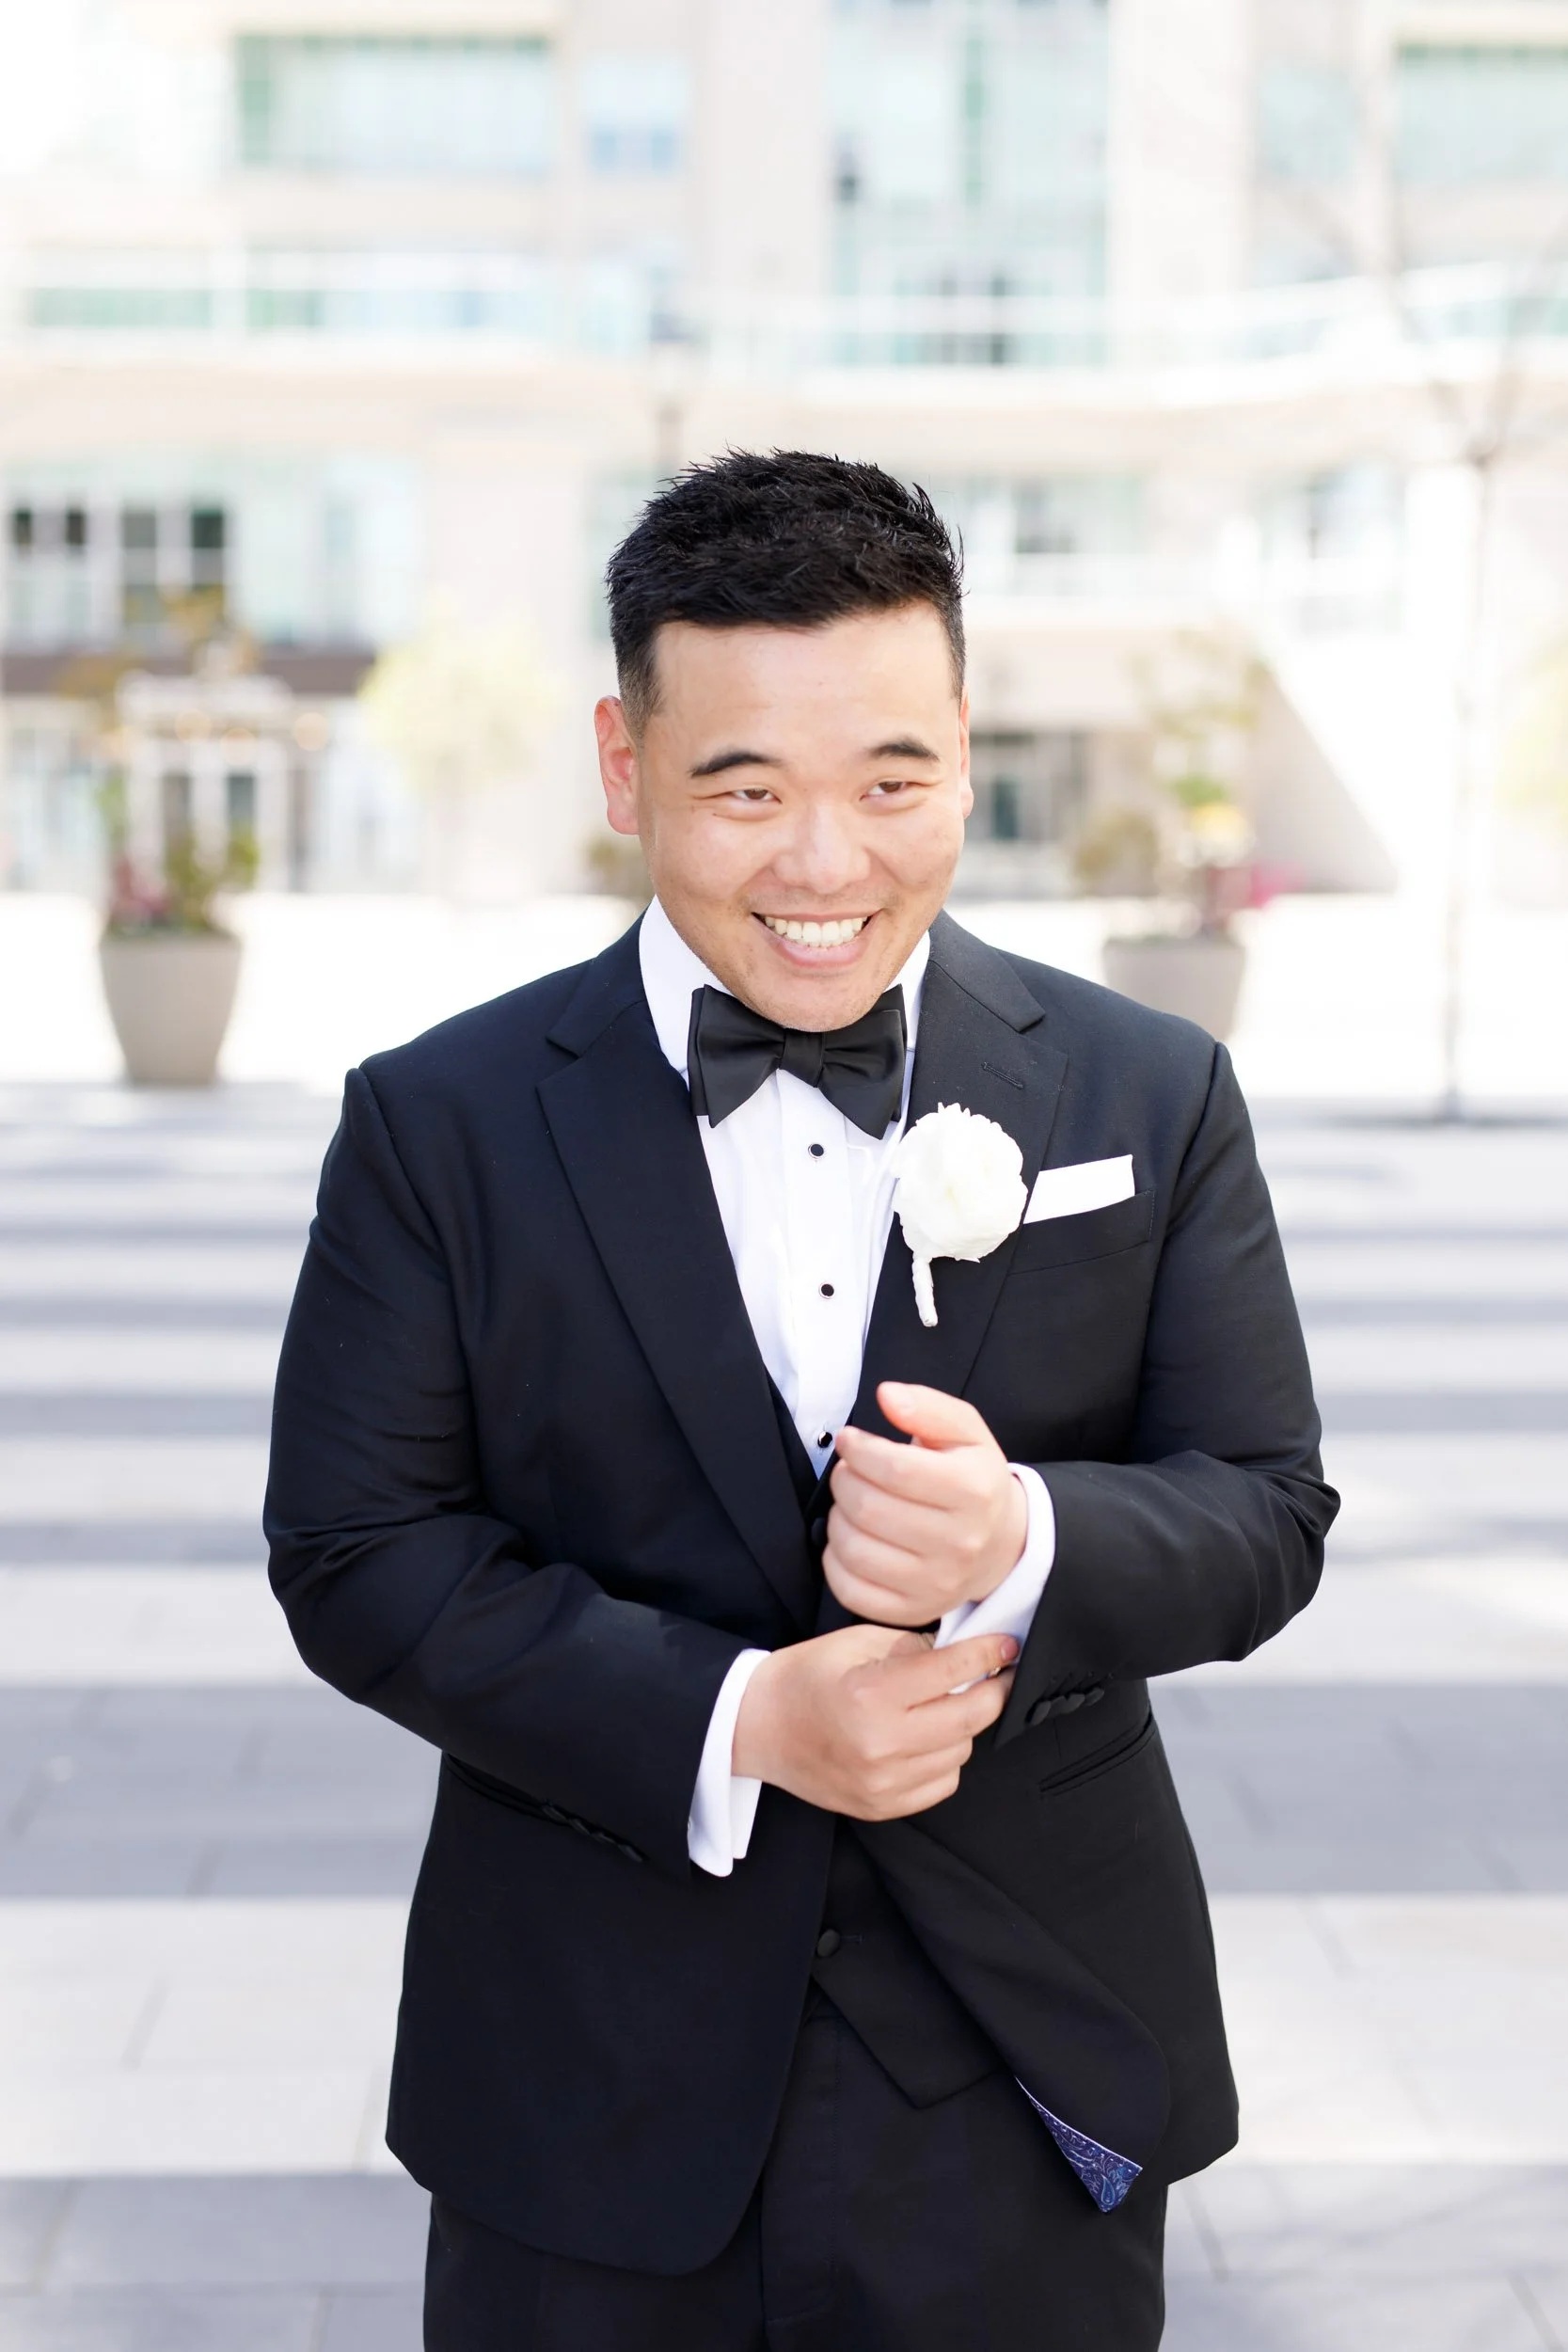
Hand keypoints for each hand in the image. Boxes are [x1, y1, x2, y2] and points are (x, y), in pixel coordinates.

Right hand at [732, 1622, 1016, 1818]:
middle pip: (971, 1717)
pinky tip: (925, 1738)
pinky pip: (942, 1783)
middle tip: (996, 1676)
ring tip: (943, 1706)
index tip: (1006, 1646)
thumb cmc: (805, 1678)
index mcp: (872, 1693)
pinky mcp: (881, 1807)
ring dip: (963, 1725)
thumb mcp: (856, 1642)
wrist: (759, 1727)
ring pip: (961, 1751)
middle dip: (993, 1691)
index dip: (989, 1655)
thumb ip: (913, 1646)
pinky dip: (945, 1758)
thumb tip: (963, 1651)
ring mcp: (883, 1782)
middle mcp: (881, 1743)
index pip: (953, 1671)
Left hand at [822, 1382, 1027, 1628]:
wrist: (1001, 1545)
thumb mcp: (966, 1431)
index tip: (850, 1440)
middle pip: (869, 1508)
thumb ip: (927, 1406)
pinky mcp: (914, 1611)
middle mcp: (960, 1543)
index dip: (858, 1449)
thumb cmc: (974, 1480)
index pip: (895, 1468)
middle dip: (844, 1481)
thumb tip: (887, 1395)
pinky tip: (852, 1539)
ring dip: (837, 1518)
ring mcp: (937, 1584)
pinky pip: (850, 1590)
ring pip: (854, 1549)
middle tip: (849, 1471)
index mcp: (974, 1491)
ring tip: (851, 1504)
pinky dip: (836, 1561)